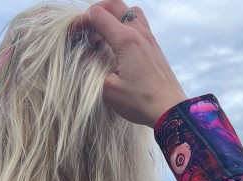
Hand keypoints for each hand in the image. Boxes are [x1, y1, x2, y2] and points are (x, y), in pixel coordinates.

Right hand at [82, 1, 187, 126]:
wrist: (170, 109)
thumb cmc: (140, 102)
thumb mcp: (109, 89)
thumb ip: (95, 70)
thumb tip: (89, 57)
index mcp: (126, 40)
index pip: (98, 16)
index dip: (81, 20)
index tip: (73, 31)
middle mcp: (139, 33)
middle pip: (115, 4)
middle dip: (97, 10)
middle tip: (86, 24)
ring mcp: (149, 38)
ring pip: (130, 11)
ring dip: (115, 14)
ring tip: (105, 30)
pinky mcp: (155, 47)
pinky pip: (140, 24)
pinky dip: (126, 25)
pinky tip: (121, 43)